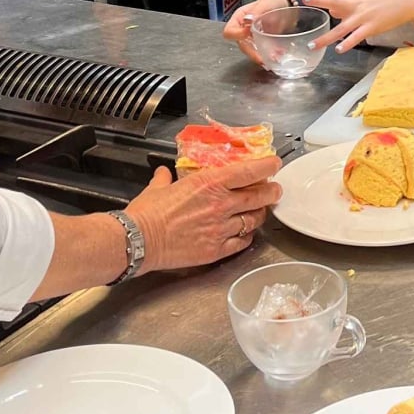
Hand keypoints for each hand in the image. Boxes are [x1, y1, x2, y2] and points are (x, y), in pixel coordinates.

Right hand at [125, 156, 282, 271]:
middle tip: (275, 190)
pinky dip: (247, 237)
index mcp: (209, 183)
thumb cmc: (147, 213)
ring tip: (260, 211)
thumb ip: (165, 179)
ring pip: (254, 220)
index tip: (274, 164)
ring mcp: (221, 229)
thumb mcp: (158, 187)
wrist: (138, 241)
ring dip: (260, 214)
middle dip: (272, 192)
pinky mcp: (217, 250)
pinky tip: (245, 233)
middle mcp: (221, 205)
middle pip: (260, 196)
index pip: (249, 171)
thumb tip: (163, 173)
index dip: (267, 166)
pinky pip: (242, 242)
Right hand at [222, 0, 291, 66]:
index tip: (248, 34)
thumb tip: (247, 20)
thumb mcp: (265, 4)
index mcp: (239, 19)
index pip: (229, 31)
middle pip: (242, 45)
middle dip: (252, 53)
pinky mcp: (262, 44)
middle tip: (262, 59)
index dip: (236, 35)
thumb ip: (256, 12)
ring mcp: (252, 39)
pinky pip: (263, 52)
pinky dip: (270, 56)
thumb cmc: (272, 2)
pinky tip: (278, 55)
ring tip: (274, 59)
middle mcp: (243, 30)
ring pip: (252, 51)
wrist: (284, 5)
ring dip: (261, 57)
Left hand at [301, 0, 413, 52]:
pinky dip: (347, 44)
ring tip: (312, 45)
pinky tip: (338, 50)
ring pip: (341, 28)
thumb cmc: (383, 1)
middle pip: (334, 0)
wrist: (405, 2)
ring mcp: (362, 17)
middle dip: (319, 0)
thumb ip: (345, 5)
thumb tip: (330, 10)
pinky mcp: (371, 28)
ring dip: (326, 38)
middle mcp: (354, 5)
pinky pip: (356, 37)